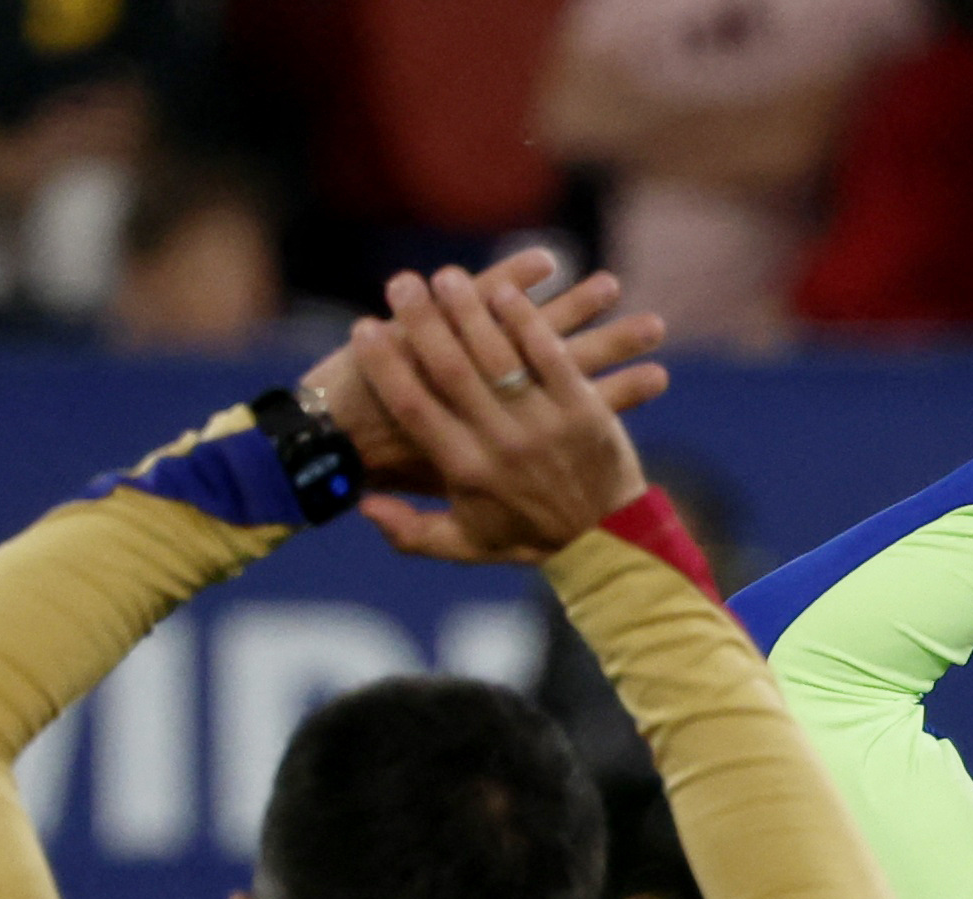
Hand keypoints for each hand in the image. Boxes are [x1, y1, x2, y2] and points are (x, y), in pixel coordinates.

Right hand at [344, 263, 664, 563]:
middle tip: (400, 284)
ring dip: (471, 310)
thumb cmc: (528, 538)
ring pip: (500, 355)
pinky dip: (528, 322)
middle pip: (450, 370)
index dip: (384, 366)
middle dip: (422, 322)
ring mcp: (546, 426)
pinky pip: (552, 356)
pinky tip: (507, 292)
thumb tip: (361, 504)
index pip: (414, 408)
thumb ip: (411, 531)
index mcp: (466, 471)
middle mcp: (503, 445)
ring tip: (446, 277)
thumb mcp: (466, 544)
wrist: (610, 548)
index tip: (363, 327)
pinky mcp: (586, 411)